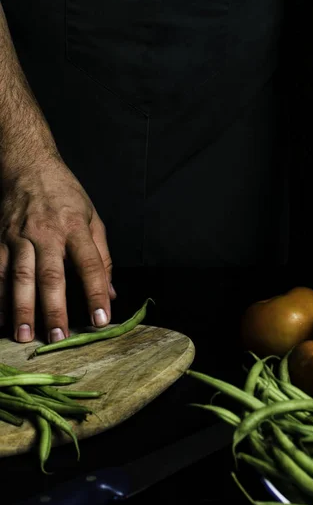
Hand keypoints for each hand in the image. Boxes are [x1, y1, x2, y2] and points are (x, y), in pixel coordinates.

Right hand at [0, 156, 115, 342]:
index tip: (102, 319)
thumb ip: (103, 257)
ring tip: (24, 335)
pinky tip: (2, 318)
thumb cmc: (65, 195)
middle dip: (54, 309)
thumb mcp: (93, 218)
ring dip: (21, 308)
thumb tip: (111, 293)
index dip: (96, 293)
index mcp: (76, 228)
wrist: (28, 167)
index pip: (91, 265)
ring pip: (19, 277)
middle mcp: (47, 234)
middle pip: (51, 276)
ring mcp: (19, 237)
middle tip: (58, 337)